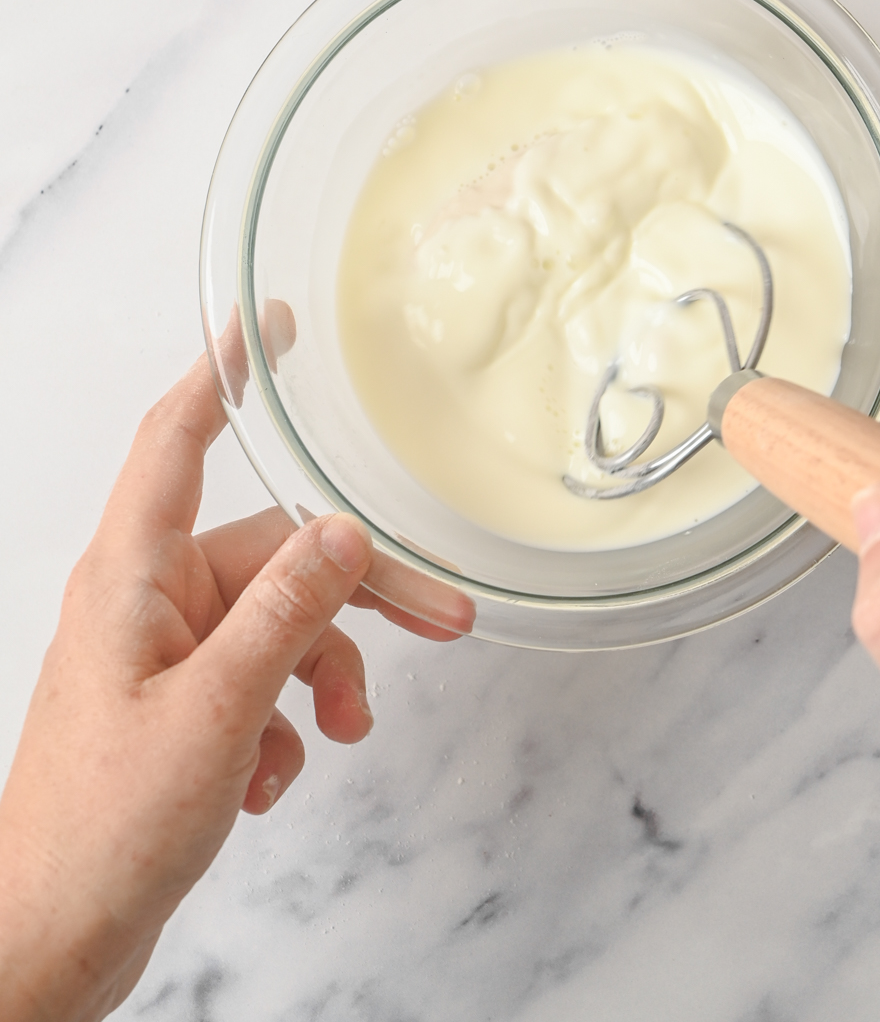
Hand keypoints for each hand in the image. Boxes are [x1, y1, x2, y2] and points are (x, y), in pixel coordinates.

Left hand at [0, 332, 471, 1021]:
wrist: (47, 946)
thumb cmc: (100, 832)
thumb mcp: (216, 713)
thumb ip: (285, 614)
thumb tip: (341, 530)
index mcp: (131, 576)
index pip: (178, 438)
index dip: (225, 372)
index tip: (268, 323)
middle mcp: (146, 601)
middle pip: (274, 552)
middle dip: (358, 593)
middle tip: (443, 622)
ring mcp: (161, 656)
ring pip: (277, 623)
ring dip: (325, 672)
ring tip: (345, 733)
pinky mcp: (178, 709)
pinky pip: (259, 679)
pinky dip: (286, 720)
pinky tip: (274, 778)